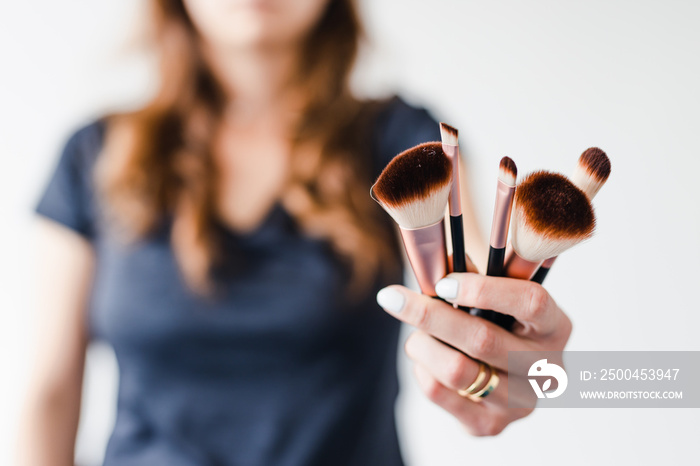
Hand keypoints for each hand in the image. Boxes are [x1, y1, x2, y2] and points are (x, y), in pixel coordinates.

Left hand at [376, 272, 571, 435]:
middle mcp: (546, 369)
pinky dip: (422, 370)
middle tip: (393, 298)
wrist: (500, 369)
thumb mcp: (497, 294)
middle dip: (430, 315)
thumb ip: (473, 275)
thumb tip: (439, 266)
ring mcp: (520, 403)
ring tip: (415, 335)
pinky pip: (440, 394)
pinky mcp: (489, 425)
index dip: (484, 290)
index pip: (531, 303)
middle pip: (482, 339)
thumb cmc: (496, 320)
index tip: (442, 282)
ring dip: (423, 345)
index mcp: (555, 326)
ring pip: (457, 371)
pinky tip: (424, 359)